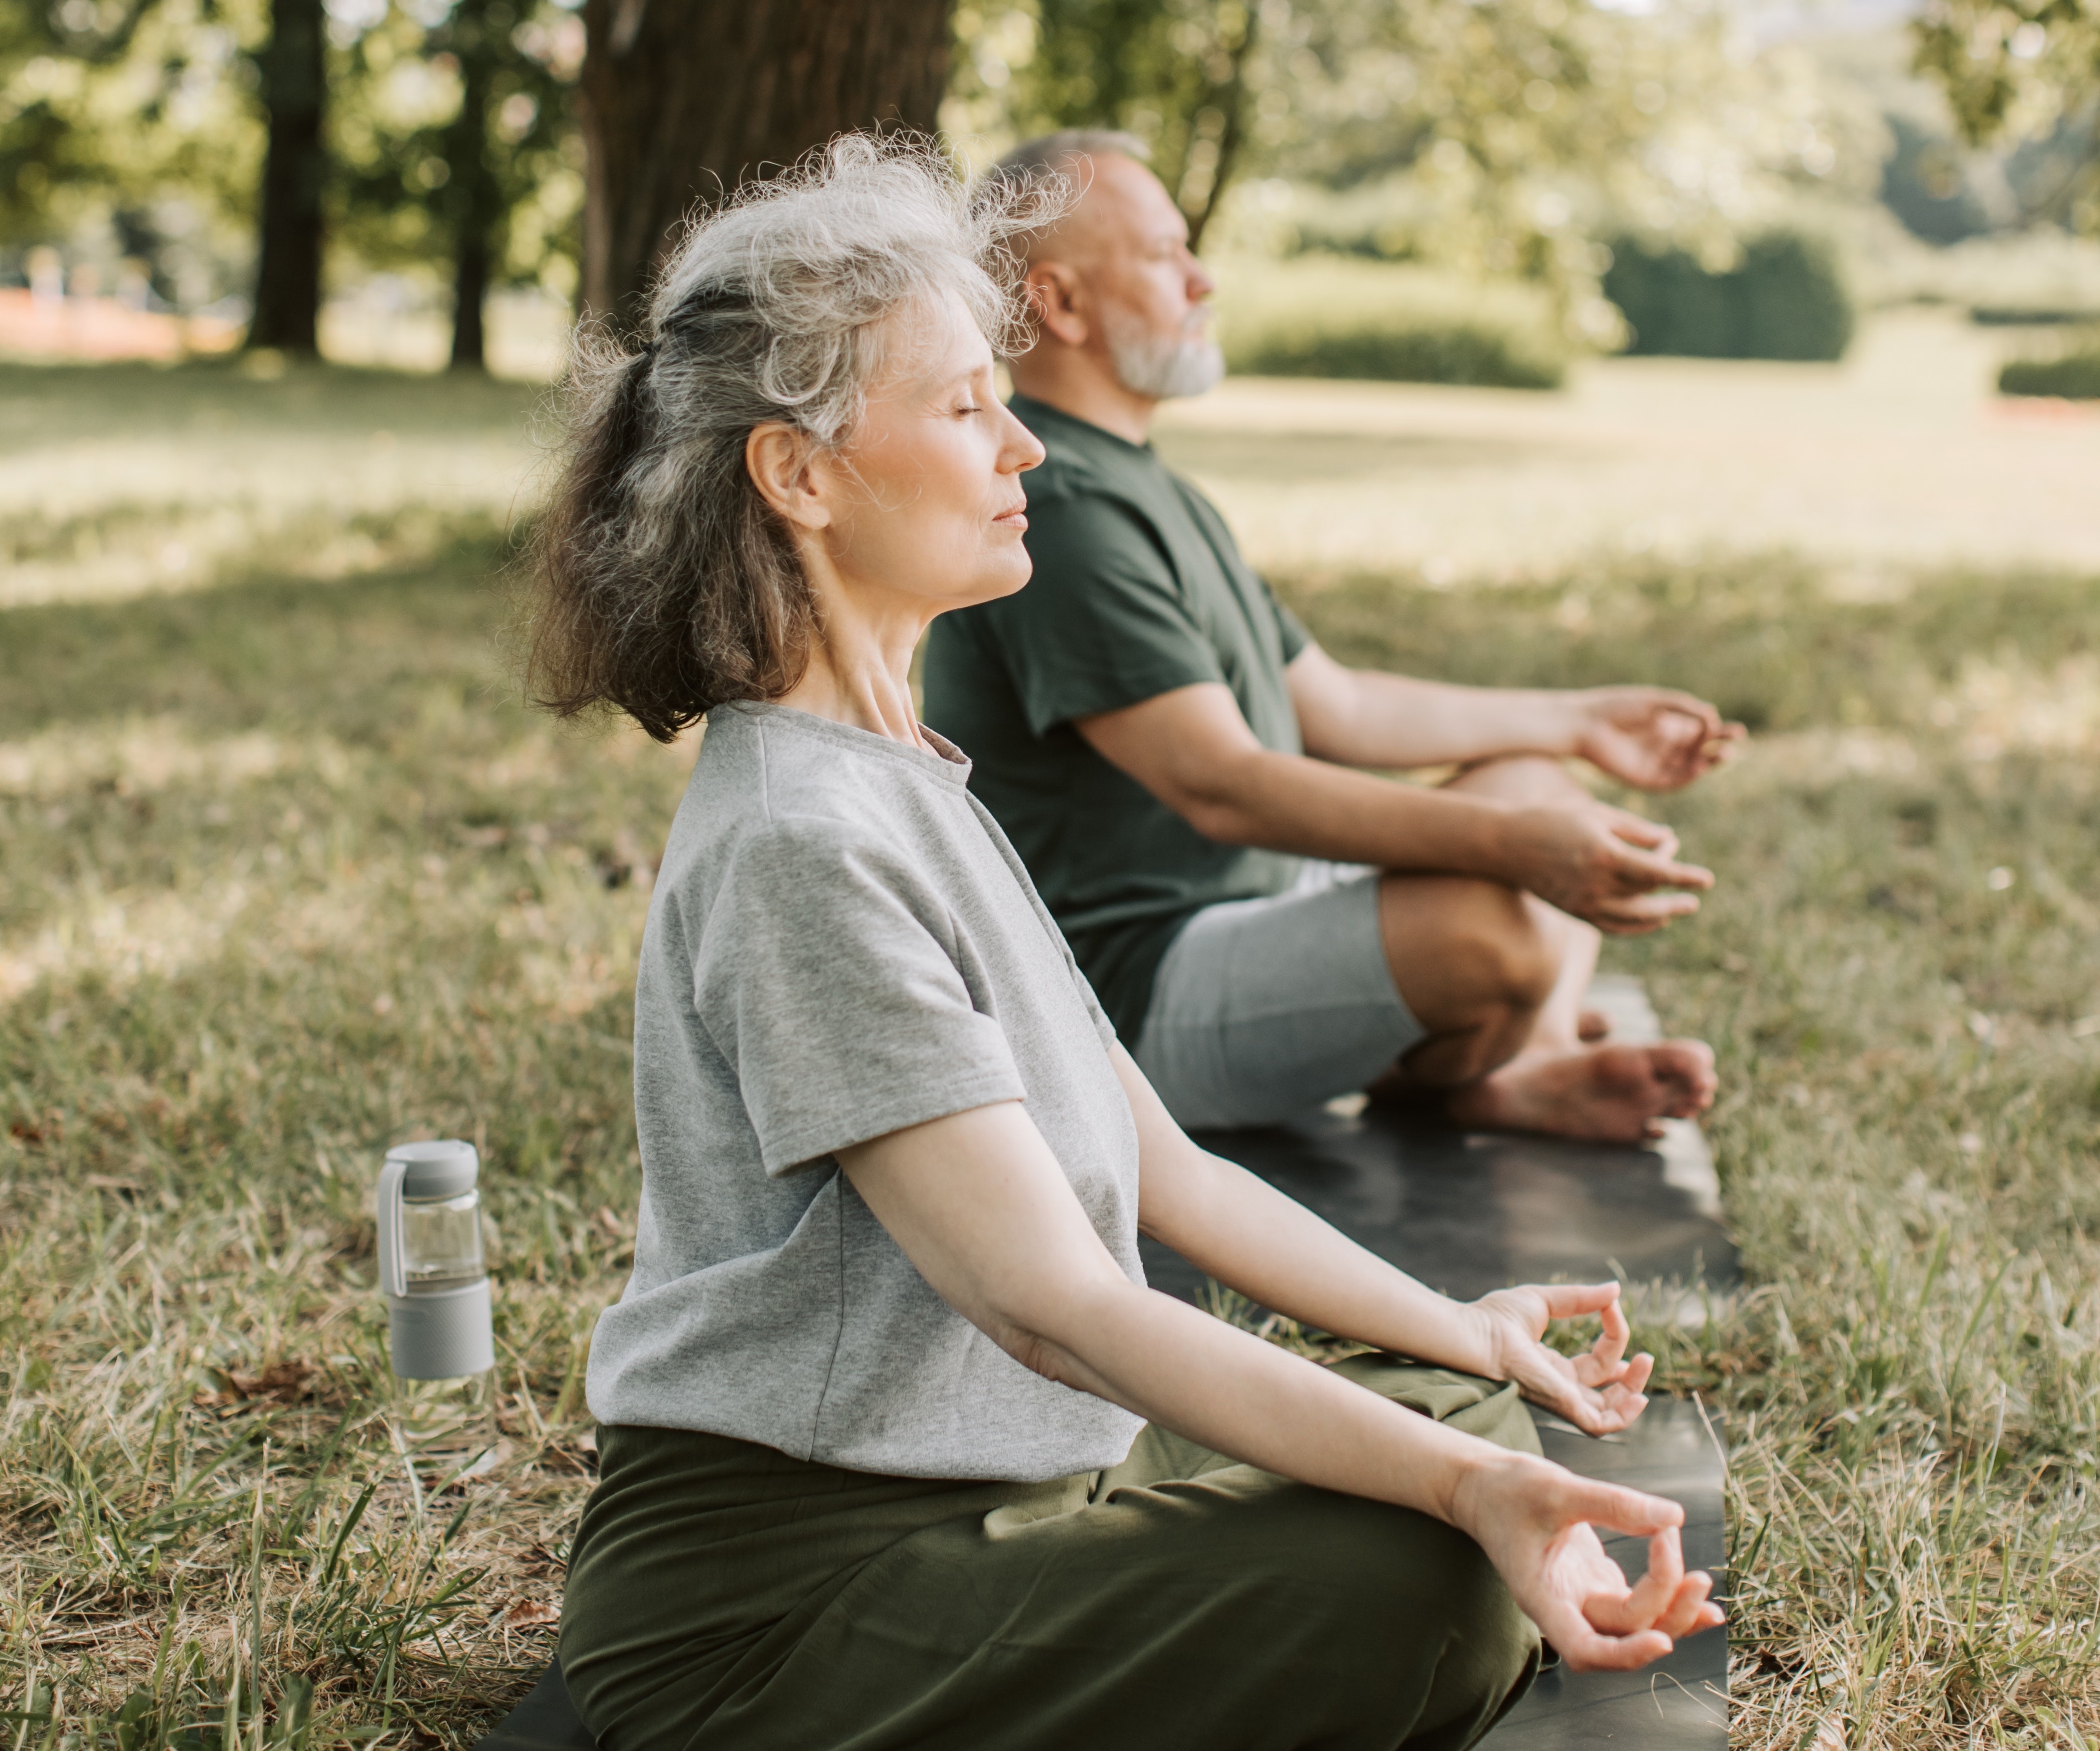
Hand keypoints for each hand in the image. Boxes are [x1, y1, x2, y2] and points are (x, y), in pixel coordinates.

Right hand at [1451, 1452, 1724, 1670]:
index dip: (1625, 1655)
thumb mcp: (1556, 1488)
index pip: (1584, 1650)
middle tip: (1693, 1572)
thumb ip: (1613, 1504)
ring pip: (1636, 1626)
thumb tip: (1674, 1516)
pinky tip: (1696, 1589)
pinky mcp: (1595, 1583)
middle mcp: (1565, 1607)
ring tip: (1703, 1582)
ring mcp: (1581, 1598)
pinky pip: (1639, 1606)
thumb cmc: (1507, 1489)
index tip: (1662, 1641)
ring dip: (1673, 1611)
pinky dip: (1669, 1600)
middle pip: (1624, 1635)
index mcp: (1543, 1597)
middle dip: (1666, 1611)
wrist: (1482, 1486)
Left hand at [1465, 1283, 1652, 1434]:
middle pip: (1604, 1392)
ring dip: (1632, 1393)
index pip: (1595, 1362)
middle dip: (1629, 1377)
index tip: (1611, 1305)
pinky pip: (1599, 1425)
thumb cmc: (1496, 1318)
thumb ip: (1580, 1298)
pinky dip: (1623, 1416)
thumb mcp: (1545, 1300)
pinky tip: (1639, 1396)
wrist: (1474, 1334)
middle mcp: (1558, 1386)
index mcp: (1551, 1365)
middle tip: (1644, 1357)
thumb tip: (1614, 1290)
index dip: (1612, 1336)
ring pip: (1606, 1412)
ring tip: (1643, 1365)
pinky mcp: (1561, 1405)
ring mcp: (1560, 1398)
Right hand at [1505, 798, 1712, 933]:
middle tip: (1695, 894)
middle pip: (1648, 894)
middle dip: (1674, 890)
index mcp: (1604, 854)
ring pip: (1634, 917)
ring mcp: (1584, 902)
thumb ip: (1635, 829)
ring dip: (1661, 913)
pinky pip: (1614, 926)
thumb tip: (1668, 840)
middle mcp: (1596, 883)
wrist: (1506, 845)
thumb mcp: (1597, 814)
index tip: (1708, 879)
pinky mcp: (1576, 912)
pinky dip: (1637, 926)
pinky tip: (1654, 920)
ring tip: (1680, 909)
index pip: (1656, 871)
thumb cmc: (1552, 819)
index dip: (1685, 875)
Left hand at [1571, 688, 1744, 792]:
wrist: (1584, 725)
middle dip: (1719, 746)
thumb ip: (1684, 707)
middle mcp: (1664, 746)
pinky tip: (1700, 767)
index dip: (1720, 732)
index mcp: (1667, 725)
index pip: (1701, 731)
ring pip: (1688, 767)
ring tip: (1725, 754)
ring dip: (1708, 762)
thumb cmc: (1616, 707)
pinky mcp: (1643, 779)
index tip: (1737, 730)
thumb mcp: (1655, 702)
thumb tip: (1712, 716)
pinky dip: (1687, 777)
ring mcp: (1655, 763)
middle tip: (1736, 741)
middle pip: (1699, 750)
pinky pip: (1671, 782)